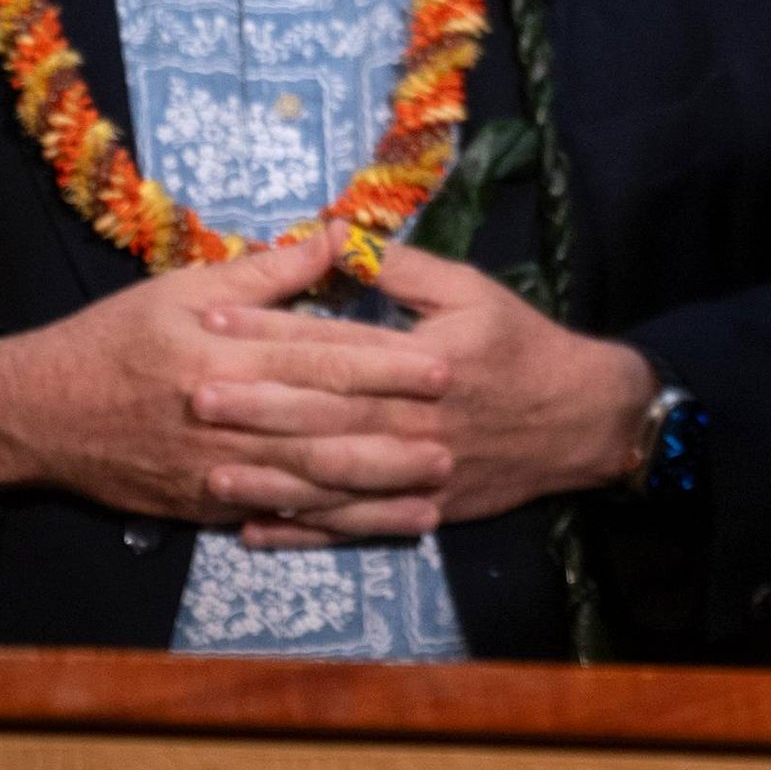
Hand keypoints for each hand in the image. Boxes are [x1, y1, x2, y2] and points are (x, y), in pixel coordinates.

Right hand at [0, 229, 455, 540]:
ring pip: (309, 481)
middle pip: (325, 426)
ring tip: (430, 487)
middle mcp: (229, 418)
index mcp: (228, 354)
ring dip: (374, 488)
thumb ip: (267, 272)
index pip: (322, 358)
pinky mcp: (205, 507)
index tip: (442, 366)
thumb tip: (338, 239)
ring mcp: (217, 471)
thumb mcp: (185, 286)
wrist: (39, 414)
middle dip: (395, 433)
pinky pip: (276, 516)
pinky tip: (367, 524)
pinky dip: (325, 523)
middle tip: (456, 435)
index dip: (385, 364)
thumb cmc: (116, 336)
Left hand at [200, 249, 656, 550]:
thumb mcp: (470, 289)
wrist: (577, 419)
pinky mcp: (418, 512)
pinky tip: (254, 530)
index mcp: (422, 360)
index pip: (333, 345)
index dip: (272, 333)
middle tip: (193, 396)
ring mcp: (413, 476)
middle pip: (323, 417)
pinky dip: (302, 533)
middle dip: (255, 408)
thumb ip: (403, 268)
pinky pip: (351, 529)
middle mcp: (412, 423)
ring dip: (267, 479)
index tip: (215, 320)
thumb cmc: (518, 343)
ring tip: (208, 471)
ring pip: (330, 482)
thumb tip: (341, 236)